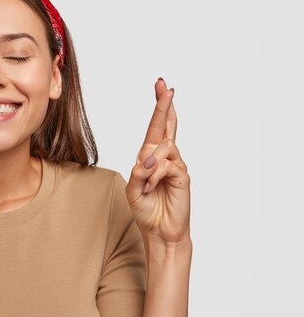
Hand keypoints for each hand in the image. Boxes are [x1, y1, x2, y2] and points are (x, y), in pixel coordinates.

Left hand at [125, 78, 190, 245]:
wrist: (160, 232)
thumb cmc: (147, 210)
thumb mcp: (133, 189)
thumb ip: (138, 172)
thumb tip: (148, 158)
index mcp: (150, 156)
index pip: (156, 127)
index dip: (159, 106)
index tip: (160, 85)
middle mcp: (163, 157)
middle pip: (165, 125)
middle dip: (164, 104)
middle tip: (165, 85)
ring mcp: (175, 165)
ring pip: (162, 147)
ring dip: (149, 164)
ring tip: (146, 183)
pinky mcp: (182, 176)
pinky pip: (165, 165)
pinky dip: (154, 175)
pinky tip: (152, 187)